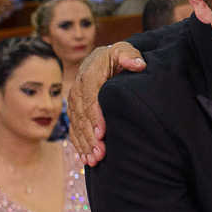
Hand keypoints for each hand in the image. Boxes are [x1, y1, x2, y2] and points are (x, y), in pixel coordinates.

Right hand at [68, 42, 145, 164]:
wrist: (102, 58)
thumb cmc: (117, 56)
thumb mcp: (124, 50)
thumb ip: (130, 56)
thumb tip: (138, 64)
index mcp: (89, 75)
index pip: (91, 99)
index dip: (95, 117)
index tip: (102, 134)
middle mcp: (78, 89)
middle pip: (82, 116)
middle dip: (90, 137)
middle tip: (100, 155)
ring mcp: (74, 101)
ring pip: (76, 125)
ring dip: (84, 145)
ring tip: (94, 161)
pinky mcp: (74, 110)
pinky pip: (73, 129)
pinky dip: (79, 144)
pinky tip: (86, 158)